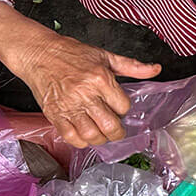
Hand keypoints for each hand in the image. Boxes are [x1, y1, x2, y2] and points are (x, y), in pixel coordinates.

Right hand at [11, 32, 160, 147]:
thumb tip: (155, 69)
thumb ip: (132, 66)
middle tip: (116, 130)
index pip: (123, 106)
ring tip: (102, 134)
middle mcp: (85, 94)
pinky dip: (80, 141)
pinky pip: (70, 136)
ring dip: (100, 139)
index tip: (119, 108)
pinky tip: (85, 135)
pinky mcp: (54, 114)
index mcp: (100, 79)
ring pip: (91, 134)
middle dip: (117, 132)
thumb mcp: (105, 56)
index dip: (124, 110)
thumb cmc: (72, 54)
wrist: (40, 54)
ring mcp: (68, 106)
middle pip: (109, 125)